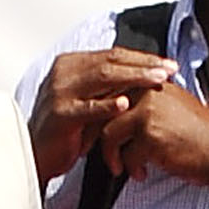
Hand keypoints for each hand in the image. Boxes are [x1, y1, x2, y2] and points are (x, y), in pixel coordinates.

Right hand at [27, 49, 178, 183]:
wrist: (38, 154)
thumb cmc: (68, 129)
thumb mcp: (89, 100)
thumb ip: (109, 86)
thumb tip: (145, 74)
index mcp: (71, 64)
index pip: (112, 54)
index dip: (142, 57)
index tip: (167, 64)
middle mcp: (64, 72)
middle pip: (110, 61)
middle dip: (144, 64)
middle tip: (169, 69)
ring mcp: (60, 92)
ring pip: (102, 78)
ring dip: (133, 78)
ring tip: (156, 81)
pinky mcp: (60, 114)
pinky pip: (87, 108)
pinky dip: (107, 105)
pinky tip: (125, 104)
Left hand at [98, 79, 208, 192]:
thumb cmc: (201, 137)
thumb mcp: (173, 107)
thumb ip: (148, 103)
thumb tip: (120, 113)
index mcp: (152, 84)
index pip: (113, 93)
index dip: (100, 114)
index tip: (95, 130)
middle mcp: (148, 92)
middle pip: (104, 110)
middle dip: (95, 134)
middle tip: (95, 150)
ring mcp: (148, 112)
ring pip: (109, 133)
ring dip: (111, 155)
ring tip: (119, 167)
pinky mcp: (150, 135)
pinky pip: (126, 154)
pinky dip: (130, 168)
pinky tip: (140, 174)